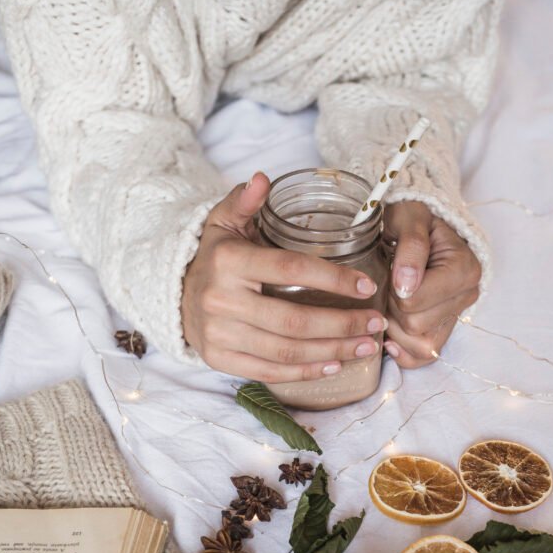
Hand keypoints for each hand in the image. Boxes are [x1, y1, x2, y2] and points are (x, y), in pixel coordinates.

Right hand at [181, 173, 384, 381]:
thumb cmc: (214, 258)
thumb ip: (244, 201)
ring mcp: (220, 335)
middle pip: (294, 321)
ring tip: (365, 346)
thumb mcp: (223, 223)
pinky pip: (270, 372)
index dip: (333, 278)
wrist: (176, 298)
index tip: (367, 286)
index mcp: (229, 262)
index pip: (290, 269)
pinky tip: (334, 366)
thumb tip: (263, 179)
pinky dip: (305, 373)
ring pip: (287, 351)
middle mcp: (222, 301)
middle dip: (342, 324)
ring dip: (332, 352)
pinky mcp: (221, 361)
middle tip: (376, 323)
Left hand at [382, 201, 481, 368]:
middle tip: (389, 286)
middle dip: (394, 309)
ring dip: (397, 330)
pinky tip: (391, 335)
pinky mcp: (445, 329)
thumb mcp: (410, 218)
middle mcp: (467, 296)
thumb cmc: (413, 218)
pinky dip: (404, 351)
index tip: (392, 271)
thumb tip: (406, 284)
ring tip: (391, 304)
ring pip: (421, 346)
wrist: (420, 224)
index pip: (415, 302)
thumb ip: (411, 246)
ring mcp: (456, 315)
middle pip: (416, 326)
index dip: (393, 291)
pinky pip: (425, 357)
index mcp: (464, 270)